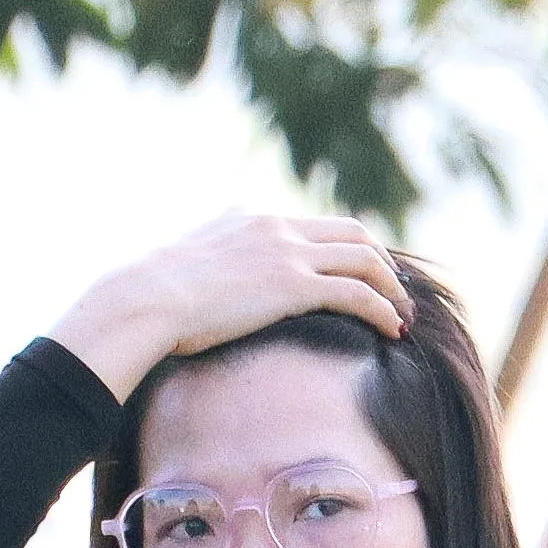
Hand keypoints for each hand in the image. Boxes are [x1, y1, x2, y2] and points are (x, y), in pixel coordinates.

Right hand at [59, 209, 404, 394]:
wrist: (143, 299)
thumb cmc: (152, 296)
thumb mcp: (186, 264)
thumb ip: (211, 262)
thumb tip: (208, 285)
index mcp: (252, 216)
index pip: (317, 224)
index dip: (351, 249)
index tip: (366, 275)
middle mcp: (276, 225)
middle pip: (353, 233)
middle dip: (383, 263)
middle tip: (397, 294)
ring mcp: (287, 252)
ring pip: (365, 259)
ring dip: (392, 288)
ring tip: (403, 317)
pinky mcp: (293, 285)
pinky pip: (357, 293)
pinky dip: (383, 310)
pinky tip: (393, 331)